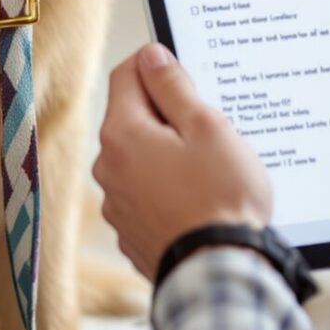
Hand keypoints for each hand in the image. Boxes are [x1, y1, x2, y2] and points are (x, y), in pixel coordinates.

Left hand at [92, 43, 271, 278]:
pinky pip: (147, 195)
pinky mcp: (132, 233)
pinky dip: (168, 190)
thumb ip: (173, 87)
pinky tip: (199, 201)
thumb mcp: (206, 127)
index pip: (126, 75)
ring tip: (209, 171)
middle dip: (167, 116)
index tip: (184, 71)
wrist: (220, 272)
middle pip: (133, 119)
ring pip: (141, 160)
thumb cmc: (220, 198)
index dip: (156, 65)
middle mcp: (109, 168)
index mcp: (122, 135)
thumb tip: (151, 57)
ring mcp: (118, 205)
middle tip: (209, 130)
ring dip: (168, 155)